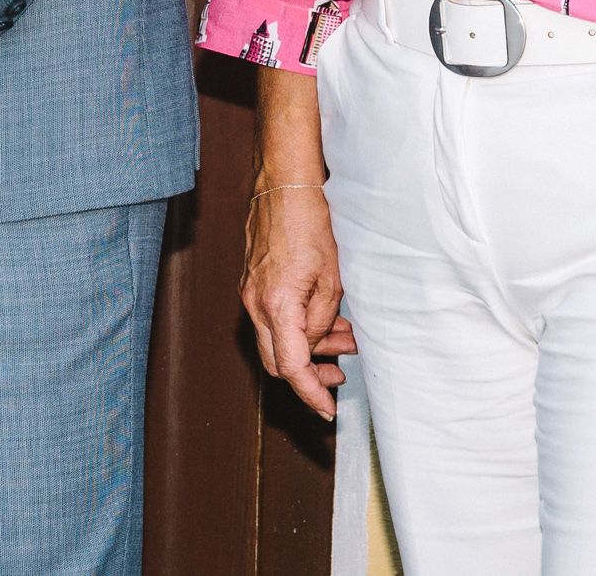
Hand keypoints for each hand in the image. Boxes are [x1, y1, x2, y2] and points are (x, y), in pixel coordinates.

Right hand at [241, 176, 353, 417]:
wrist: (285, 186)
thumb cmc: (311, 225)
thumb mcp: (332, 280)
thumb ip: (322, 321)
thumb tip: (315, 343)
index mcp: (277, 306)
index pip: (290, 367)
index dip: (310, 393)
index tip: (326, 408)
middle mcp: (255, 303)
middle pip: (276, 361)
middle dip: (309, 374)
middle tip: (340, 374)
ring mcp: (250, 292)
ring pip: (276, 340)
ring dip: (308, 347)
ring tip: (345, 338)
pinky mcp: (253, 282)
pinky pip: (273, 318)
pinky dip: (297, 327)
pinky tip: (325, 319)